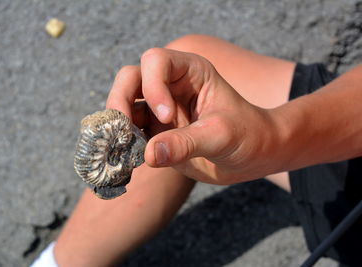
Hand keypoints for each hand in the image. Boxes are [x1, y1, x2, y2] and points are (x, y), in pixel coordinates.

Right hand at [107, 48, 280, 184]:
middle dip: (120, 101)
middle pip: (129, 79)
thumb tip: (149, 155)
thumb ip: (186, 144)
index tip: (167, 117)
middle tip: (123, 130)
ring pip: (124, 106)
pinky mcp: (154, 132)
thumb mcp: (221, 136)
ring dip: (117, 125)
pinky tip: (125, 157)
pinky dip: (122, 144)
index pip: (156, 62)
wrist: (251, 156)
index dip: (153, 86)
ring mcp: (158, 109)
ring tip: (120, 147)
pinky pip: (129, 133)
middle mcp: (169, 86)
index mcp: (190, 71)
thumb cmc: (247, 135)